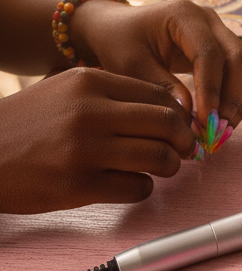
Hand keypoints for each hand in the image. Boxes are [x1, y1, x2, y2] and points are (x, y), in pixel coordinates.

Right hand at [0, 69, 198, 213]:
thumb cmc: (28, 124)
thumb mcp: (66, 91)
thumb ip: (113, 94)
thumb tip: (172, 107)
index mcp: (89, 82)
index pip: (160, 96)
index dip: (179, 115)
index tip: (180, 128)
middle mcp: (89, 111)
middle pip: (168, 125)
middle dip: (183, 141)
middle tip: (183, 151)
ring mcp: (85, 149)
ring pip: (160, 157)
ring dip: (168, 166)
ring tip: (158, 168)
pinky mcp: (79, 185)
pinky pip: (139, 188)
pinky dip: (142, 188)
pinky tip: (128, 183)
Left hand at [70, 0, 241, 131]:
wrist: (119, 29)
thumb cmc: (120, 42)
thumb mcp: (130, 66)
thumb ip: (161, 87)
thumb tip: (190, 115)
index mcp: (184, 16)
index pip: (210, 54)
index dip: (211, 90)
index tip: (205, 121)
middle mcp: (209, 20)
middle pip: (239, 58)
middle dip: (233, 98)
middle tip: (218, 130)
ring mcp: (220, 33)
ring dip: (239, 101)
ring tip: (221, 129)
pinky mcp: (224, 49)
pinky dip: (237, 99)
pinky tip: (221, 119)